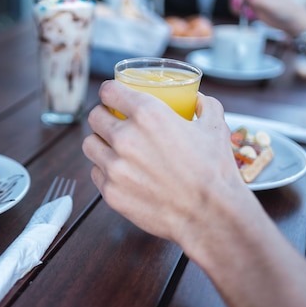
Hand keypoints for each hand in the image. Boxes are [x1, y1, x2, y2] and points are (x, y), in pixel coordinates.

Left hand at [82, 81, 252, 247]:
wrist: (211, 216)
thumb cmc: (215, 171)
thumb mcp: (216, 127)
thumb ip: (204, 106)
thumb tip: (196, 100)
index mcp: (148, 114)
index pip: (109, 90)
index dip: (109, 91)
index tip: (112, 96)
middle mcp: (125, 138)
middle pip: (95, 117)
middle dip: (102, 116)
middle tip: (113, 122)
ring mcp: (115, 167)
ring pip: (89, 144)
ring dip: (99, 142)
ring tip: (112, 147)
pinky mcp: (110, 192)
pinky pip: (96, 172)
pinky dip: (104, 170)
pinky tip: (119, 171)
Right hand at [229, 0, 305, 36]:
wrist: (290, 21)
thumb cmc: (286, 11)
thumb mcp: (271, 5)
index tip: (238, 2)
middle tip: (237, 9)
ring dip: (237, 5)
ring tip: (243, 14)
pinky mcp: (253, 4)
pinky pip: (241, 5)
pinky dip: (241, 10)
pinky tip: (248, 16)